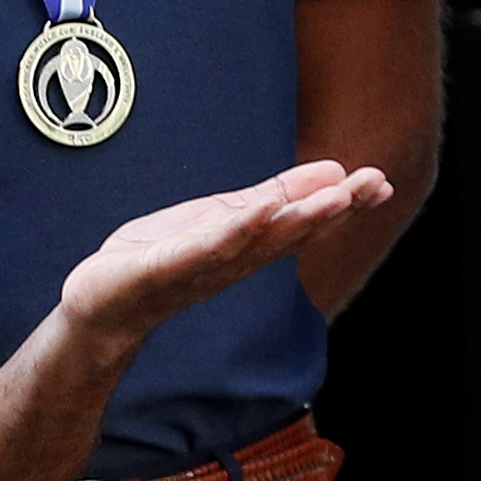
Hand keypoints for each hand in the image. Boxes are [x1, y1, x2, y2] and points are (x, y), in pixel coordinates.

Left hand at [58, 160, 391, 349]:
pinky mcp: (166, 267)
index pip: (305, 220)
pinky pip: (208, 248)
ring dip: (301, 217)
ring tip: (337, 194)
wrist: (98, 308)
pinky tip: (264, 208)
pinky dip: (239, 229)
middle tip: (376, 185)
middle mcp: (238, 259)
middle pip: (295, 231)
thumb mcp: (217, 219)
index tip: (382, 182)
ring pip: (262, 240)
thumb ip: (269, 198)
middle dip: (337, 209)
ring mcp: (204, 265)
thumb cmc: (156, 260)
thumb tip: (331, 171)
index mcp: (252, 244)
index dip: (345, 202)